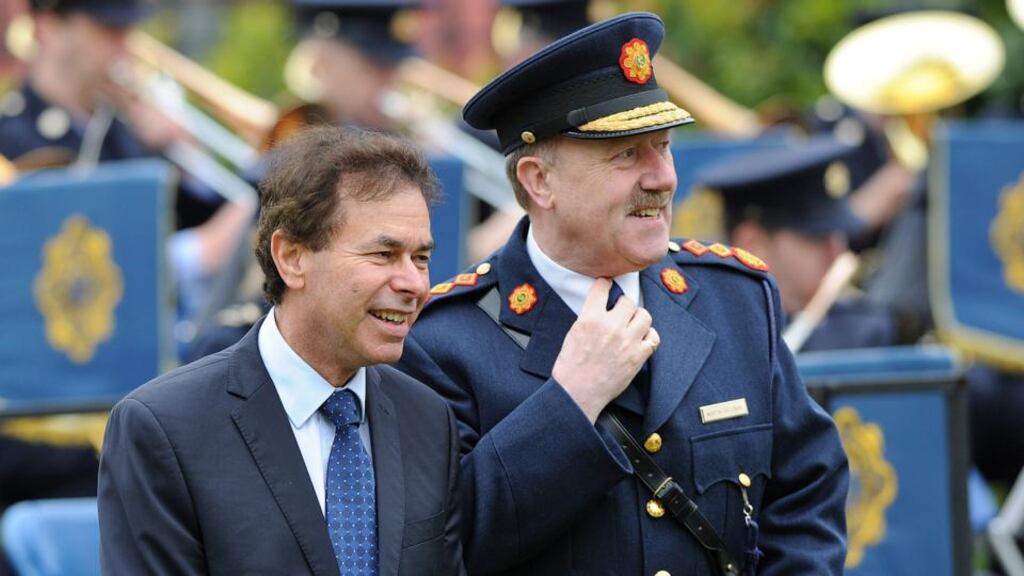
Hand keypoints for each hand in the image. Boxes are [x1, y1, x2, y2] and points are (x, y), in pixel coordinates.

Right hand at [552, 278, 658, 422]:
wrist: (577, 393)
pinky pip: (654, 338)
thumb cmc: (571, 367)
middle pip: (628, 302)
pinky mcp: (637, 357)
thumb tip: (601, 307)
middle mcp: (611, 326)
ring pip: (644, 315)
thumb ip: (589, 317)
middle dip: (624, 306)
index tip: (607, 285)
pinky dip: (649, 337)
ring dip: (638, 319)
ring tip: (632, 326)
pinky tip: (640, 340)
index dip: (605, 284)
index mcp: (590, 318)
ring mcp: (627, 341)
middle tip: (620, 313)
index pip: (602, 288)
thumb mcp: (573, 333)